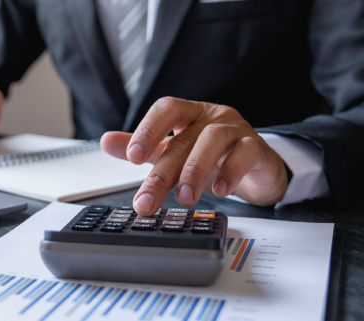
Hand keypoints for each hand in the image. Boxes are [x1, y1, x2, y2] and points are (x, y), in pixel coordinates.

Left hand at [101, 97, 288, 215]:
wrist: (257, 166)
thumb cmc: (212, 156)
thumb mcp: (173, 151)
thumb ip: (143, 147)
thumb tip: (106, 141)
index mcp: (189, 114)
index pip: (166, 109)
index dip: (148, 129)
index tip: (132, 157)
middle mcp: (212, 117)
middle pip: (183, 138)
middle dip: (163, 172)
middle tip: (148, 201)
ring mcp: (236, 129)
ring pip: (214, 139)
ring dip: (195, 170)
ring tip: (185, 197)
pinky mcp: (257, 147)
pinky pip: (246, 152)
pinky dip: (231, 171)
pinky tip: (219, 190)